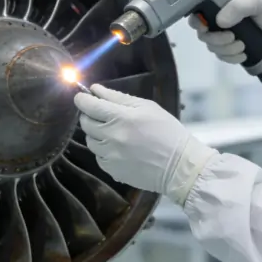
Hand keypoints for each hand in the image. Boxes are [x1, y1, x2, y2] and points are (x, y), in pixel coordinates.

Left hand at [73, 84, 217, 205]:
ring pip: (90, 141)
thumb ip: (118, 97)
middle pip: (85, 123)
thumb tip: (96, 89)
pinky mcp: (112, 171)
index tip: (82, 97)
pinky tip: (120, 148)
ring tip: (115, 132)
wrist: (179, 166)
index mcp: (121, 118)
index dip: (81, 99)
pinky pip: (98, 157)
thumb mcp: (147, 107)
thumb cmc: (167, 131)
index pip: (88, 106)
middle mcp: (111, 138)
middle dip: (90, 115)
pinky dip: (104, 150)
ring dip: (97, 134)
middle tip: (103, 114)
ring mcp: (110, 157)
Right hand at [188, 0, 261, 62]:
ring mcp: (224, 32)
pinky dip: (230, 57)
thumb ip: (239, 7)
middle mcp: (219, 15)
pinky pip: (221, 55)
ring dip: (225, 49)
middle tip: (231, 38)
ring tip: (242, 46)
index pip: (199, 9)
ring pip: (211, 45)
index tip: (204, 28)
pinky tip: (242, 54)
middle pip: (203, 32)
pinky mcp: (230, 46)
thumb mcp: (257, 1)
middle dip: (215, 39)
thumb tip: (220, 21)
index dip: (197, 21)